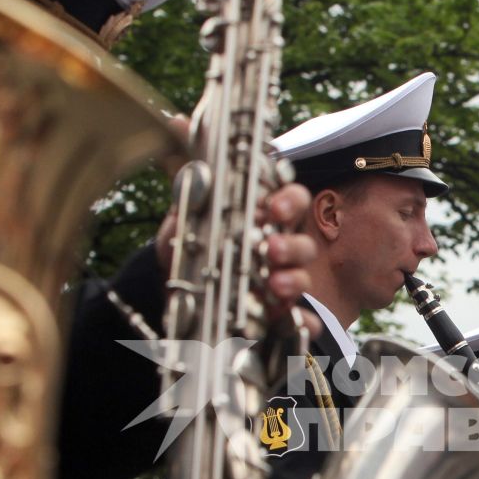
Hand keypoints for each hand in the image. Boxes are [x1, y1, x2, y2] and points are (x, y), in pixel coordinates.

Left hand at [156, 181, 316, 321]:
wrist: (175, 293)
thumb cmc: (190, 249)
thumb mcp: (183, 222)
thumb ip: (189, 197)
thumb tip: (186, 156)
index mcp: (264, 220)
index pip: (292, 202)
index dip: (290, 201)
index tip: (275, 208)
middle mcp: (279, 250)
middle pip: (304, 243)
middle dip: (292, 246)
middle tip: (272, 250)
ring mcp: (281, 283)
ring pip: (303, 278)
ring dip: (294, 280)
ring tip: (274, 285)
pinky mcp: (277, 314)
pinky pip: (300, 320)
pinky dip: (303, 322)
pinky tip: (295, 323)